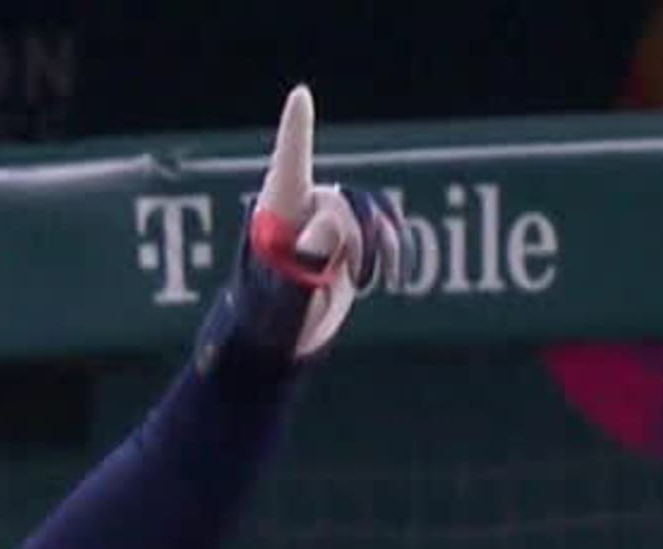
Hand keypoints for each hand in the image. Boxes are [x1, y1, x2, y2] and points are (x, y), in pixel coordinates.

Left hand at [239, 85, 400, 359]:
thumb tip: (331, 223)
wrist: (278, 338)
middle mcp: (303, 205)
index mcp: (276, 210)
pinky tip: (394, 277)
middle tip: (347, 281)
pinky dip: (393, 248)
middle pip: (345, 202)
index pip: (290, 162)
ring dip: (377, 246)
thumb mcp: (285, 294)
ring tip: (367, 284)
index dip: (297, 129)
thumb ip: (307, 259)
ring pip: (369, 210)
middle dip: (356, 241)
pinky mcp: (349, 237)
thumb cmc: (268, 316)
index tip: (300, 95)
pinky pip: (383, 225)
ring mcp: (327, 218)